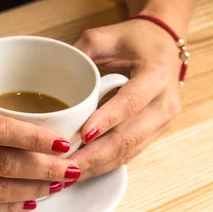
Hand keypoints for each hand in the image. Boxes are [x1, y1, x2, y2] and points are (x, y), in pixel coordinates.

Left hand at [70, 18, 182, 179]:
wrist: (162, 44)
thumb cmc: (131, 39)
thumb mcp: (103, 36)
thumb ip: (79, 52)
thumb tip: (47, 73)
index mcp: (156, 74)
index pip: (132, 102)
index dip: (108, 119)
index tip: (84, 133)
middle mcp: (165, 103)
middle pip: (130, 136)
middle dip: (96, 155)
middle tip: (65, 165)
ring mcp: (162, 122)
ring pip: (129, 151)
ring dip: (98, 166)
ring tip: (67, 175)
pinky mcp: (154, 134)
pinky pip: (129, 154)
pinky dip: (104, 165)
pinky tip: (80, 171)